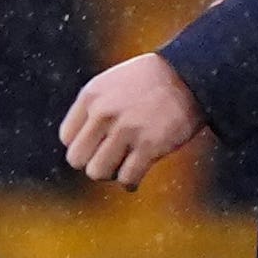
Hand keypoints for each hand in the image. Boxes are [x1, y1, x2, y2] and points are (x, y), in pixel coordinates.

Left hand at [61, 53, 204, 189]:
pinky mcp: (149, 145)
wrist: (190, 75)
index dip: (83, 145)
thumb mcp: (112, 84)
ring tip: (124, 165)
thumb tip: (79, 144)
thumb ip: (93, 109)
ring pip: (98, 173)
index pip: (67, 138)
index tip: (99, 144)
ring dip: (111, 173)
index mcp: (92, 95)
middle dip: (93, 162)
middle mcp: (104, 112)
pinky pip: (127, 179)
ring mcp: (126, 130)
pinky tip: (137, 175)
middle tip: (110, 159)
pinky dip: (130, 182)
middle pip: (77, 159)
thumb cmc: (151, 82)